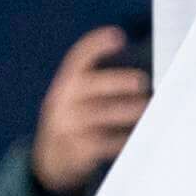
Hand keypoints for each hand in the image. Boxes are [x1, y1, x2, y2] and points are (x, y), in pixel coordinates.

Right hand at [29, 25, 148, 195]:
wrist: (50, 159)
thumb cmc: (73, 120)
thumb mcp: (76, 97)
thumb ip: (97, 81)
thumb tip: (137, 69)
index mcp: (65, 84)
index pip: (78, 58)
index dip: (96, 45)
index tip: (117, 36)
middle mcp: (63, 102)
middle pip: (90, 87)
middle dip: (117, 82)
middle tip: (141, 81)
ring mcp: (67, 127)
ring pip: (100, 115)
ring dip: (126, 110)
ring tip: (145, 108)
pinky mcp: (76, 151)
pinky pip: (104, 143)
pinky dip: (122, 139)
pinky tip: (136, 136)